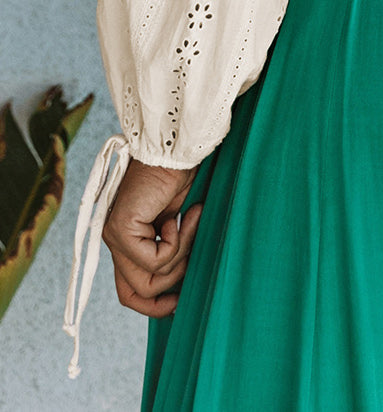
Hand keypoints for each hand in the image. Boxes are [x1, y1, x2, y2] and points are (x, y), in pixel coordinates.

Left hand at [101, 158, 202, 316]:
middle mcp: (115, 241)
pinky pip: (153, 259)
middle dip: (168, 289)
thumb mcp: (177, 224)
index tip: (179, 303)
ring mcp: (114, 236)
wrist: (178, 150)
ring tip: (190, 222)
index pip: (129, 291)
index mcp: (126, 241)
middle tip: (194, 267)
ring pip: (147, 279)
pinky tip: (178, 215)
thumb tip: (182, 288)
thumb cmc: (180, 179)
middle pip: (134, 293)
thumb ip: (171, 251)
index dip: (153, 305)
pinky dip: (176, 241)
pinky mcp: (120, 229)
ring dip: (180, 256)